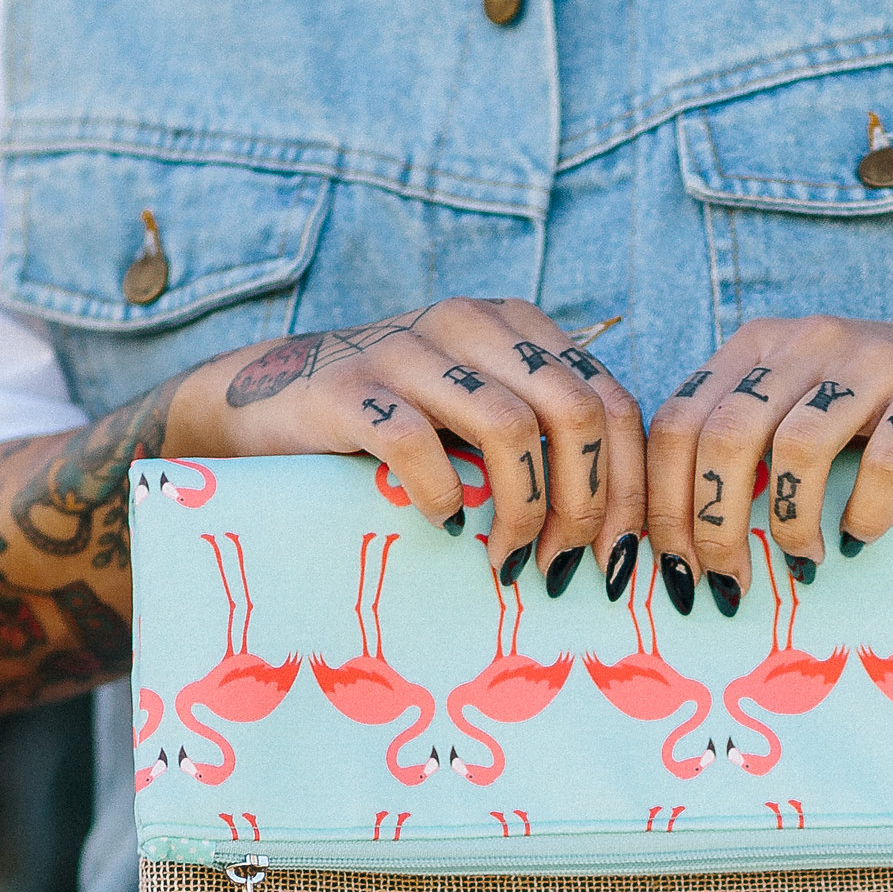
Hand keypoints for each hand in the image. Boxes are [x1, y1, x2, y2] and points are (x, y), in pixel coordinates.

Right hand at [167, 299, 645, 593]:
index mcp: (518, 326)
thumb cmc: (393, 426)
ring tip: (508, 563)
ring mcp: (408, 349)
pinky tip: (443, 527)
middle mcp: (471, 323)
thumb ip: (544, 441)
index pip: (611, 402)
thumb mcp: (478, 416)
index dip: (627, 489)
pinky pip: (418, 444)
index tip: (618, 560)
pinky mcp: (348, 387)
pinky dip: (442, 497)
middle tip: (564, 569)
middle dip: (584, 508)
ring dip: (523, 513)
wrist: (265, 406)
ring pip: (512, 430)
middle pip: (576, 414)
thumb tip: (624, 533)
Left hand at [640, 316, 892, 608]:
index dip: (664, 503)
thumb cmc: (878, 414)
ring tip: (802, 561)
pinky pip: (886, 462)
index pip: (678, 421)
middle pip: (725, 435)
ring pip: (798, 447)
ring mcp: (871, 359)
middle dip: (715, 525)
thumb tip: (674, 545)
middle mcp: (806, 342)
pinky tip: (858, 538)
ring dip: (788, 524)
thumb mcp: (798, 411)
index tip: (675, 570)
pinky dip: (864, 514)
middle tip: (728, 583)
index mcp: (756, 347)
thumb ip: (740, 449)